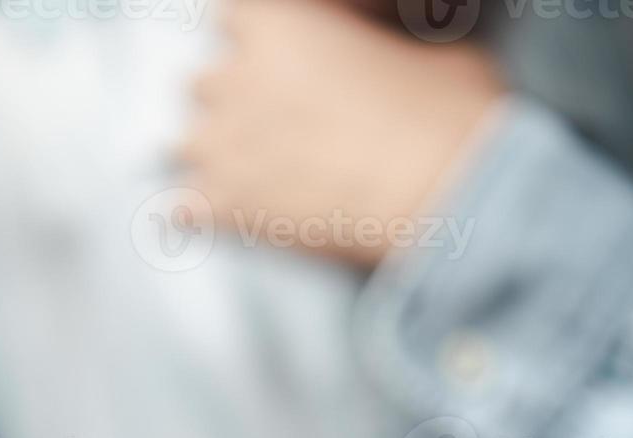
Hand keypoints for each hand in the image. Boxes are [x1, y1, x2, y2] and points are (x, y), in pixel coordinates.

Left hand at [182, 0, 505, 266]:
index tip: (275, 66)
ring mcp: (223, 147)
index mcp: (279, 24)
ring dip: (213, 160)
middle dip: (230, 104)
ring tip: (250, 179)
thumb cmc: (450, 116)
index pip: (233, 19)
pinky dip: (200, 217)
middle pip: (203, 84)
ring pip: (185, 145)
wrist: (447, 195)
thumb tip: (396, 62)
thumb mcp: (433, 54)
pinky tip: (222, 222)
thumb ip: (386, 51)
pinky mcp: (225, 209)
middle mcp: (236, 80)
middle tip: (271, 128)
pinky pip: (183, 210)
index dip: (254, 45)